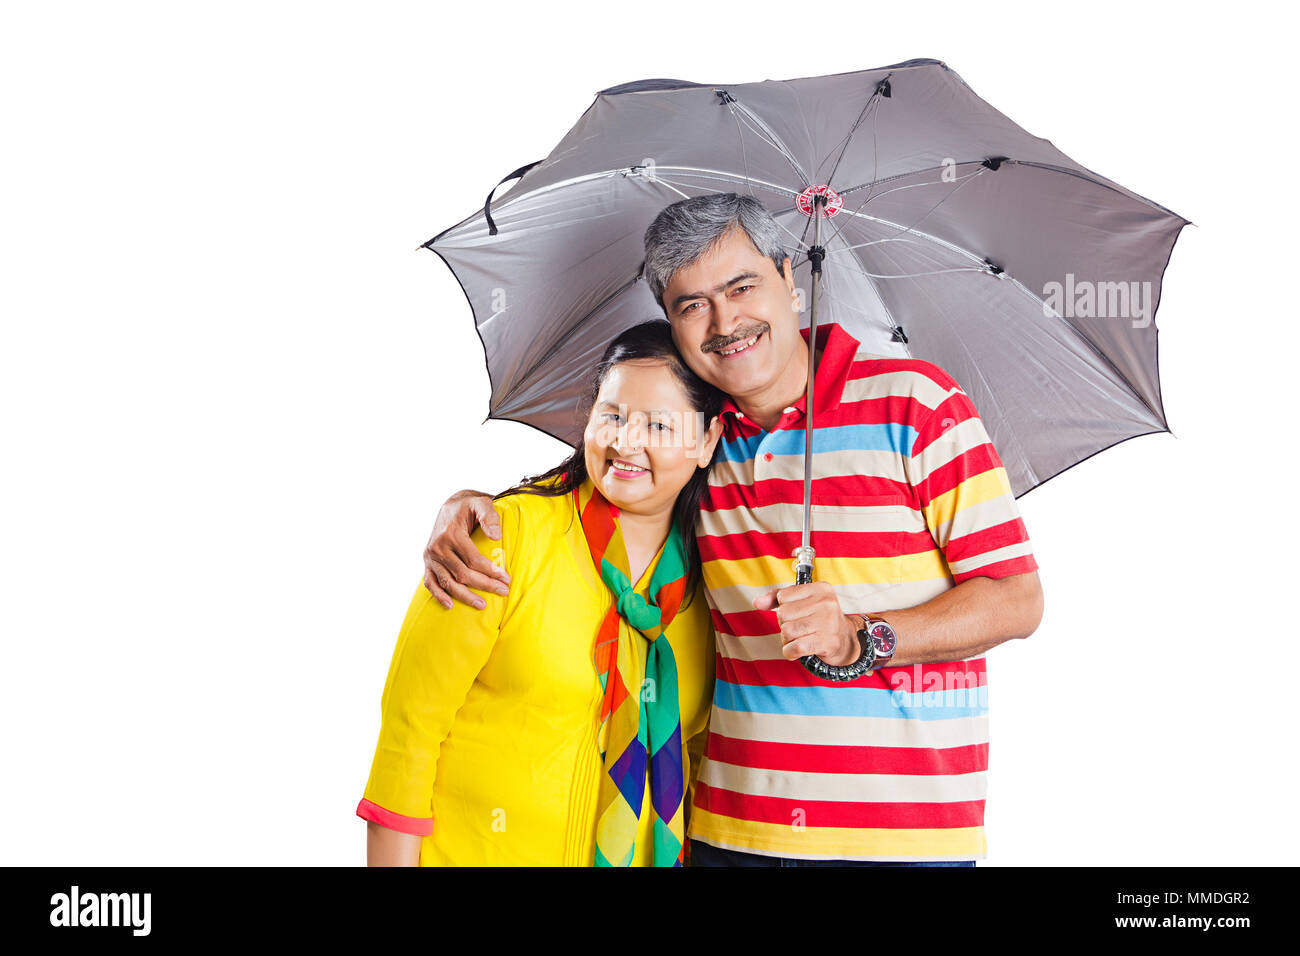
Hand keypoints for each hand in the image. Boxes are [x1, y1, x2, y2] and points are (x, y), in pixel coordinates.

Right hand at [422, 489, 509, 609]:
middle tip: (503, 591)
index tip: (506, 579)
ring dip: (465, 596)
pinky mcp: (427, 562)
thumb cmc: (469, 506)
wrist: (450, 506)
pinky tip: (450, 605)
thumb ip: (489, 516)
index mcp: (451, 534)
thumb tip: (496, 536)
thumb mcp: (481, 503)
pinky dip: (438, 595)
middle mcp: (438, 547)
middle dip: (484, 585)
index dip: (490, 571)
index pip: (473, 559)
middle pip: (463, 574)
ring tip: (482, 605)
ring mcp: (430, 557)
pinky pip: (430, 582)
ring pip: (448, 582)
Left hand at [753, 582, 858, 665]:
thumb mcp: (801, 601)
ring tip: (799, 637)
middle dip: (785, 624)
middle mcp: (826, 603)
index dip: (784, 607)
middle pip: (783, 615)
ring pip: (787, 631)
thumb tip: (757, 602)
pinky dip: (789, 652)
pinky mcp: (827, 642)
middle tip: (799, 627)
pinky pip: (794, 648)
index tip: (797, 612)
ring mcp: (828, 623)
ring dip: (787, 639)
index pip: (783, 596)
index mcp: (820, 588)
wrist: (844, 639)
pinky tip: (796, 650)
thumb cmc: (818, 617)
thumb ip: (776, 598)